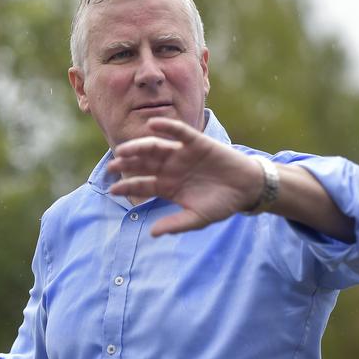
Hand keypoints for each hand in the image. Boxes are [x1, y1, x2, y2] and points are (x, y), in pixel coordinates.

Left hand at [107, 117, 262, 235]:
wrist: (246, 189)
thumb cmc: (221, 204)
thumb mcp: (197, 218)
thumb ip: (175, 224)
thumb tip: (152, 234)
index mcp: (167, 186)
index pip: (142, 185)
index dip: (127, 186)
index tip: (113, 190)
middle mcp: (170, 168)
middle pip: (143, 164)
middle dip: (127, 165)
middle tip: (112, 166)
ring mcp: (182, 154)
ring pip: (155, 147)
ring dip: (139, 147)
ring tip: (125, 149)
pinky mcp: (196, 142)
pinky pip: (179, 132)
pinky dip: (167, 127)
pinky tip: (153, 124)